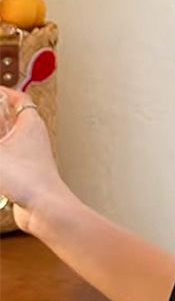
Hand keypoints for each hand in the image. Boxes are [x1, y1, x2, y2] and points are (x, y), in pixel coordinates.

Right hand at [0, 87, 65, 233]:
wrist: (44, 207)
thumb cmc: (26, 178)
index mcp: (30, 124)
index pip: (20, 99)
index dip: (5, 92)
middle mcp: (33, 135)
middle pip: (13, 117)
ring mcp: (29, 153)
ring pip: (10, 138)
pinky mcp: (24, 170)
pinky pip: (8, 156)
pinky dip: (0, 153)